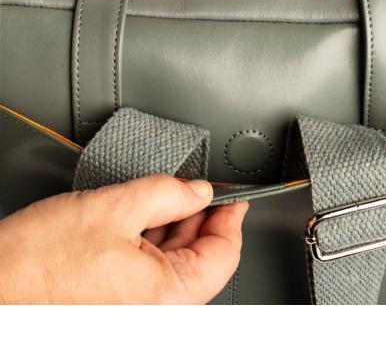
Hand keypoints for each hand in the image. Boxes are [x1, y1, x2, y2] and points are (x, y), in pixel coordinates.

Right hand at [0, 175, 247, 303]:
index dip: (231, 219)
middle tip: (200, 189)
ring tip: (170, 197)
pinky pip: (155, 268)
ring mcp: (140, 308)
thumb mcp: (114, 209)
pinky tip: (150, 216)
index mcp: (168, 296)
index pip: (225, 255)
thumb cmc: (35, 265)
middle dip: (204, 218)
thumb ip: (167, 194)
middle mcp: (158, 310)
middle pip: (203, 257)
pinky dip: (158, 239)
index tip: (234, 199)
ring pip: (178, 261)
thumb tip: (199, 191)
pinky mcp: (123, 301)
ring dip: (179, 226)